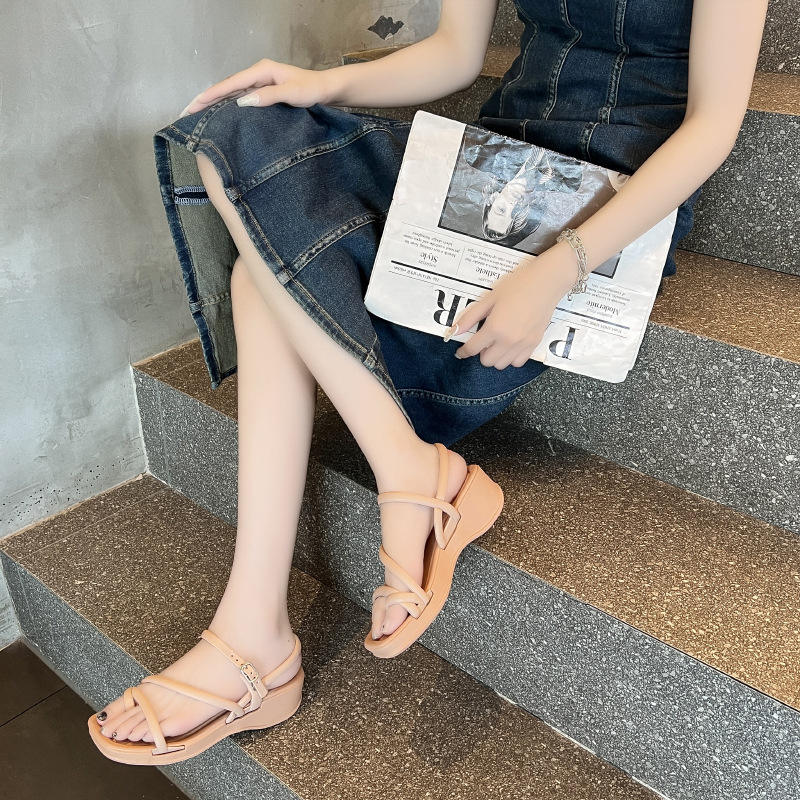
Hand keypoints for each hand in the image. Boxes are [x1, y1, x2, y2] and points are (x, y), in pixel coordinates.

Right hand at [178, 58, 334, 116]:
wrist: (327, 91)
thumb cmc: (313, 91)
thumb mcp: (292, 94)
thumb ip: (269, 97)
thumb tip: (242, 102)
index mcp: (261, 71)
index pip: (230, 84)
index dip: (210, 95)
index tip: (194, 105)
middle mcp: (258, 75)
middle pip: (226, 88)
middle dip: (206, 100)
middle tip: (187, 114)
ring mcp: (260, 84)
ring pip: (232, 94)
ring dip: (215, 105)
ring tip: (198, 117)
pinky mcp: (264, 93)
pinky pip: (241, 100)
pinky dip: (228, 107)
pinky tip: (221, 118)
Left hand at [448, 253, 575, 369]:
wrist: (546, 282)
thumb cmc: (517, 285)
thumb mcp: (489, 298)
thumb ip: (471, 317)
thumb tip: (455, 331)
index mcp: (494, 328)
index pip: (473, 349)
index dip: (463, 351)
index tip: (461, 351)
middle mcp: (508, 341)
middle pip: (487, 361)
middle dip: (481, 353)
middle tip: (483, 340)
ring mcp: (523, 344)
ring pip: (502, 365)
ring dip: (495, 356)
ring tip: (497, 342)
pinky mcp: (534, 344)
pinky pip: (518, 362)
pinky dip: (511, 357)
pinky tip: (510, 345)